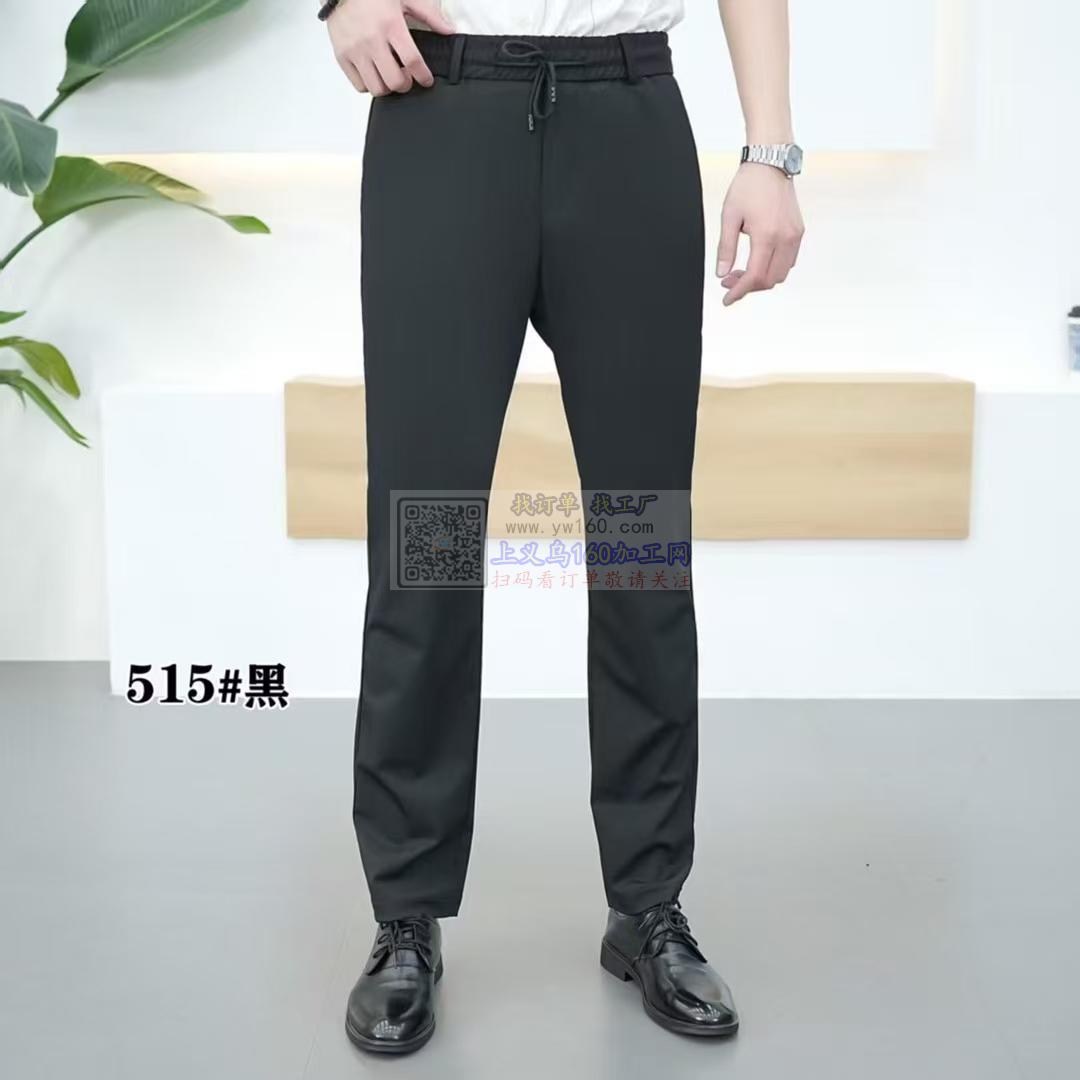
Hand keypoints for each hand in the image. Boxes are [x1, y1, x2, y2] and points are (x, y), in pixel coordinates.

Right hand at [328, 0, 453, 95]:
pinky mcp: (342, 56)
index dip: (423, 76)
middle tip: (407, 78)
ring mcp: (355, 50)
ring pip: (377, 88)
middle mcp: (372, 40)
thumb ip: (429, 14)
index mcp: (391, 25)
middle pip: (395, 81)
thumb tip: (449, 29)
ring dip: (388, 87)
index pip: (412, 61)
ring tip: (390, 76)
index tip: (426, 80)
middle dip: (405, 85)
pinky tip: (374, 74)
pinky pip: (359, 85)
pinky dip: (369, 85)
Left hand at [715, 163, 804, 305]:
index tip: (726, 300)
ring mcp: (795, 235)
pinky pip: (788, 261)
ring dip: (761, 278)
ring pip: (781, 274)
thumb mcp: (729, 217)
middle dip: (748, 286)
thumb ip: (725, 248)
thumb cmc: (748, 186)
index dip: (739, 292)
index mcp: (767, 235)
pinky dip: (772, 268)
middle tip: (728, 281)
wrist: (771, 162)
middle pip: (769, 280)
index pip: (754, 276)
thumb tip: (721, 274)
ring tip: (740, 271)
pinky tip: (757, 260)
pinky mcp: (798, 231)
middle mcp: (786, 238)